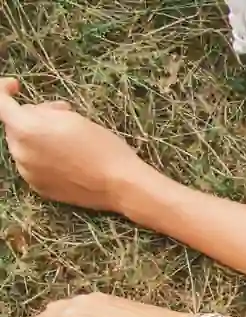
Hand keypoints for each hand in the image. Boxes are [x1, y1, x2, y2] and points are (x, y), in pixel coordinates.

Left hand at [0, 77, 156, 213]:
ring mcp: (27, 172)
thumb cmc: (102, 146)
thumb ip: (42, 111)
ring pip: (24, 146)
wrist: (121, 185)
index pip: (0, 103)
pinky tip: (67, 160)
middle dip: (32, 118)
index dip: (4, 90)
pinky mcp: (39, 187)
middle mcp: (19, 152)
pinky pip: (33, 165)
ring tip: (68, 142)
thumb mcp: (71, 117)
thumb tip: (32, 113)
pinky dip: (43, 158)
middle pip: (15, 126)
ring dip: (38, 139)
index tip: (14, 86)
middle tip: (62, 116)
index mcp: (25, 130)